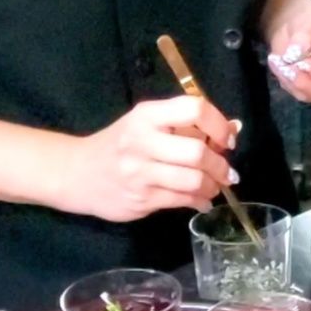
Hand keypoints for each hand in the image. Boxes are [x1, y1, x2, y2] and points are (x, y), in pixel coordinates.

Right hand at [61, 96, 239, 221]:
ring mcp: (141, 172)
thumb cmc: (119, 146)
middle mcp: (143, 141)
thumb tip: (234, 128)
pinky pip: (182, 200)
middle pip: (197, 152)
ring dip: (213, 186)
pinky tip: (202, 200)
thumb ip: (187, 127)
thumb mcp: (147, 125)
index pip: (193, 109)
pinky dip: (200, 201)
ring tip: (215, 186)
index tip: (227, 140)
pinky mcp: (142, 199)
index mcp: (147, 115)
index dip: (218, 124)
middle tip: (226, 172)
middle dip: (220, 165)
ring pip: (193, 180)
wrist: (76, 173)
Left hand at [267, 0, 310, 103]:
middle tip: (287, 60)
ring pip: (306, 95)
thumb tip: (295, 52)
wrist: (293, 25)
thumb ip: (305, 36)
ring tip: (280, 57)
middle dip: (302, 78)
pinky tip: (278, 63)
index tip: (304, 59)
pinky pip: (295, 93)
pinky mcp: (308, 94)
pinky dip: (284, 78)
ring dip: (289, 77)